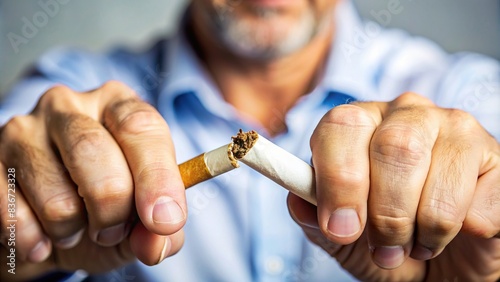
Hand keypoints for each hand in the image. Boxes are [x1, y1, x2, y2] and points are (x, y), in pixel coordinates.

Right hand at [0, 81, 185, 279]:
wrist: (49, 223)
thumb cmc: (104, 208)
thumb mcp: (141, 217)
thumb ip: (160, 229)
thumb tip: (158, 241)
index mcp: (116, 105)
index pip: (140, 126)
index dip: (157, 177)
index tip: (164, 220)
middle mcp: (69, 106)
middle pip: (93, 151)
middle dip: (111, 208)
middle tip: (112, 231)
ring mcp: (24, 129)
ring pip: (55, 194)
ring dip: (72, 228)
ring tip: (76, 226)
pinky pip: (11, 211)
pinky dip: (35, 238)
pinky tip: (44, 237)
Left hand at [289, 93, 499, 280]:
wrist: (443, 262)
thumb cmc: (388, 239)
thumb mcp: (342, 237)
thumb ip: (314, 218)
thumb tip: (298, 201)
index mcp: (362, 123)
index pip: (341, 126)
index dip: (338, 180)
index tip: (341, 228)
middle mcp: (408, 115)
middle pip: (393, 148)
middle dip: (386, 214)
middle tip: (385, 248)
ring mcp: (457, 130)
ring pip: (437, 175)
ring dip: (423, 228)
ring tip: (418, 244)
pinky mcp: (497, 161)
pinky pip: (479, 202)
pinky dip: (462, 233)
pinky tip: (457, 233)